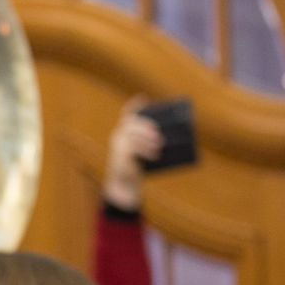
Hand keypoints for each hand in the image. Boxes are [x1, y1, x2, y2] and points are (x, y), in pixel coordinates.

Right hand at [103, 96, 164, 211]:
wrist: (125, 185)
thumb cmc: (136, 167)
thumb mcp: (143, 152)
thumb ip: (149, 142)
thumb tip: (167, 137)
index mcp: (123, 133)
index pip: (126, 115)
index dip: (134, 106)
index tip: (143, 98)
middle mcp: (118, 136)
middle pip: (131, 123)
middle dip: (145, 126)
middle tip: (158, 132)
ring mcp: (118, 145)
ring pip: (133, 135)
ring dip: (147, 138)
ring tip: (160, 144)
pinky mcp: (120, 155)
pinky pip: (133, 148)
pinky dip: (146, 150)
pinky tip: (155, 155)